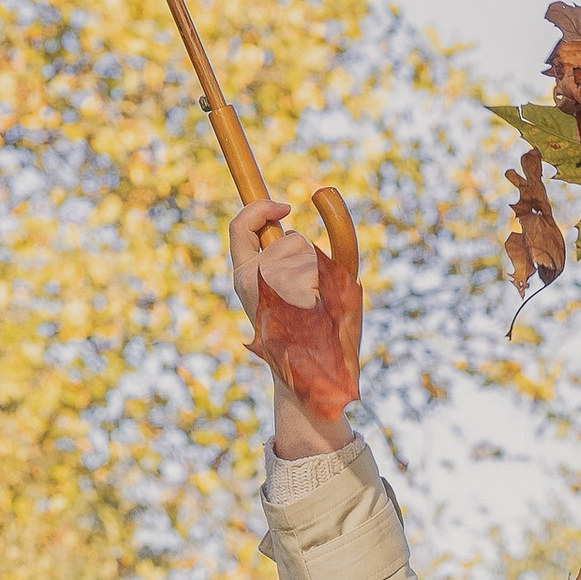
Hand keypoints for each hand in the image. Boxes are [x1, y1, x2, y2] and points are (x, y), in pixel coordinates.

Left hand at [229, 196, 350, 459]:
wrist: (312, 383)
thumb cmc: (327, 334)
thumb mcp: (337, 278)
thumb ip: (338, 234)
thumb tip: (322, 196)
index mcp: (252, 276)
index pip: (242, 224)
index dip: (263, 206)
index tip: (289, 206)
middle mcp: (244, 284)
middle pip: (256, 239)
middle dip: (288, 244)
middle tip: (311, 271)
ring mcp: (250, 296)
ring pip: (270, 259)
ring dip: (294, 265)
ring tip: (314, 297)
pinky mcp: (260, 305)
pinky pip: (276, 276)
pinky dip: (294, 278)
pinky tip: (311, 303)